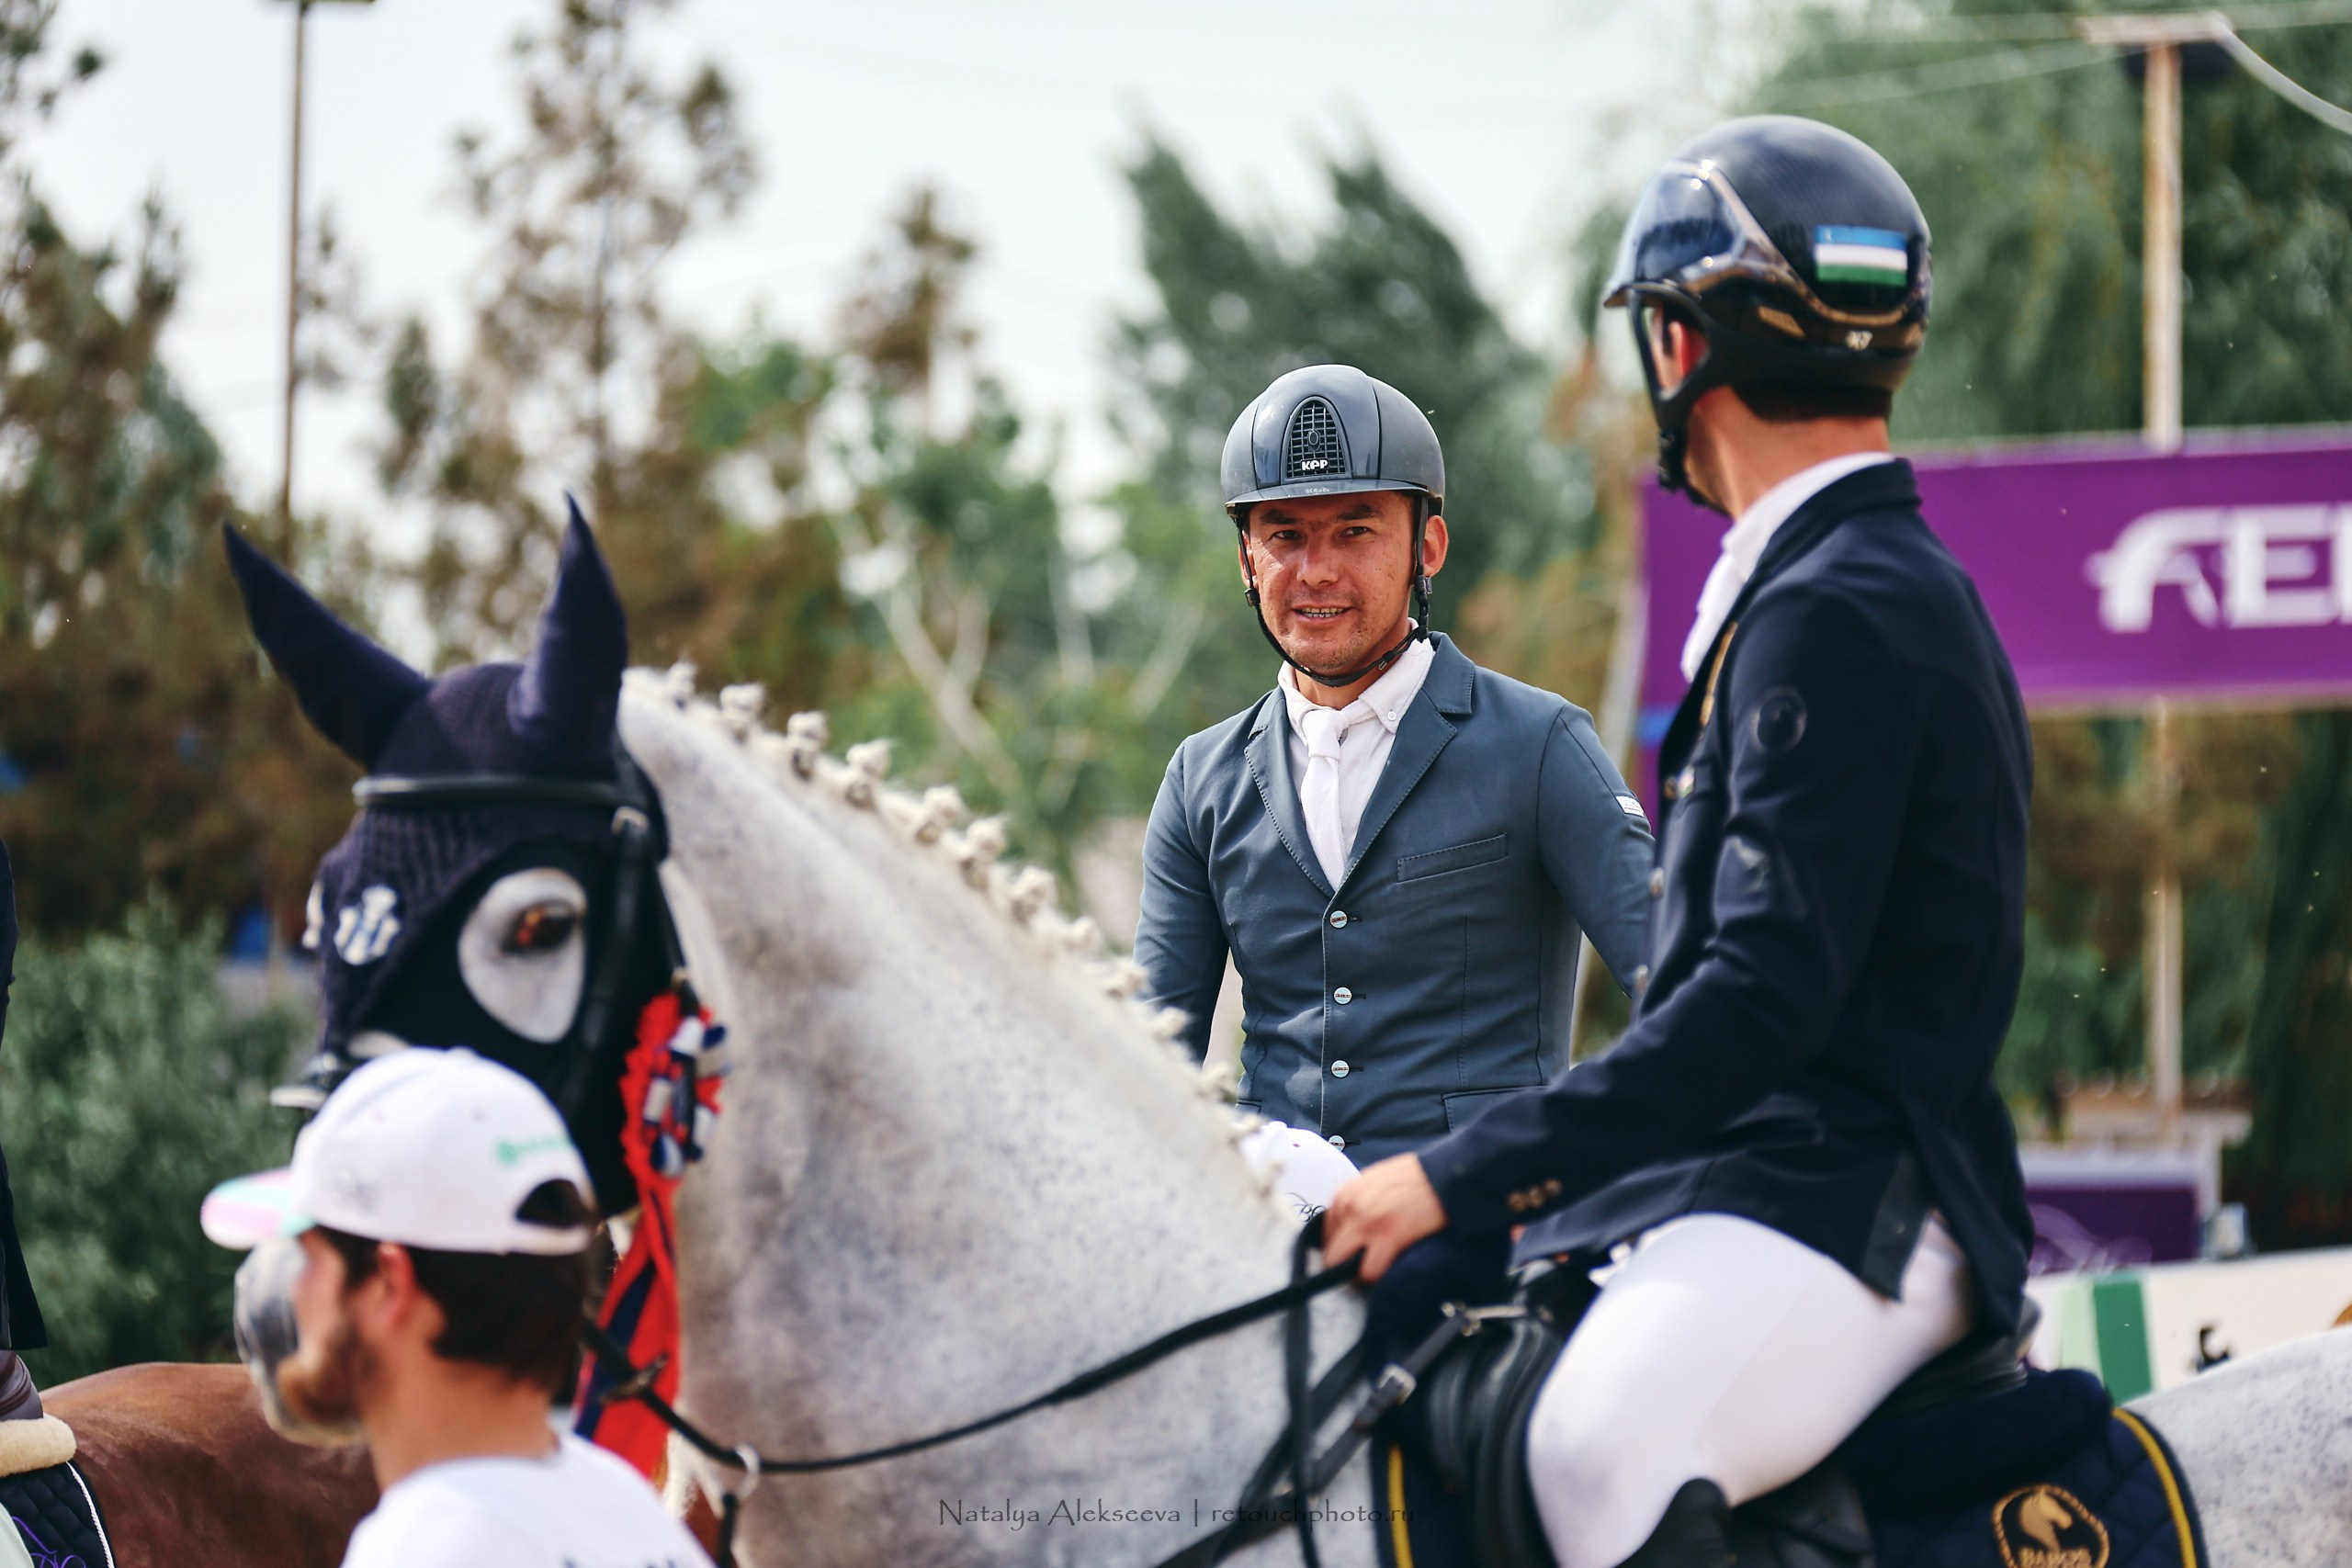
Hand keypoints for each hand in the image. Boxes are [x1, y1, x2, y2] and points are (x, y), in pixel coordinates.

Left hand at [1321, 1154, 1446, 1282]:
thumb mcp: (1375, 1182)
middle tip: (1365, 1266)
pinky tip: (1391, 1267)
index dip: (1342, 1248)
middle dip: (1345, 1264)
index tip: (1356, 1254)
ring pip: (1342, 1265)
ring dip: (1359, 1272)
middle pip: (1330, 1254)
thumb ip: (1359, 1202)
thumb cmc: (1415, 1179)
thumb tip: (1351, 1228)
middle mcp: (1349, 1206)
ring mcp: (1366, 1222)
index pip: (1327, 1233)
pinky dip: (1378, 1275)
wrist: (1445, 1175)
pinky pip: (1370, 1270)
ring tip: (1378, 1267)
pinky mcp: (1388, 1235)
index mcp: (1345, 1193)